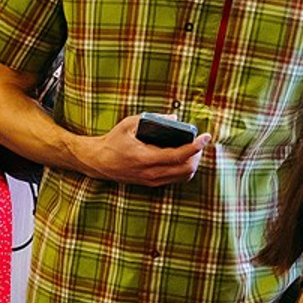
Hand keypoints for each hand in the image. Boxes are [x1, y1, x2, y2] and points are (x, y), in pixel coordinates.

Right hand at [77, 115, 209, 187]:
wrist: (96, 162)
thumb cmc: (112, 142)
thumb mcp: (129, 124)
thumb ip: (152, 119)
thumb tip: (174, 118)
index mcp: (144, 157)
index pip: (178, 155)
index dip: (196, 146)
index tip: (206, 137)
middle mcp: (150, 173)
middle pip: (186, 169)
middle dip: (197, 155)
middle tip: (198, 143)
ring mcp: (151, 180)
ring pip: (183, 176)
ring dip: (192, 163)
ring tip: (193, 151)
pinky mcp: (150, 183)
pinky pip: (175, 179)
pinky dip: (184, 169)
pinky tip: (183, 159)